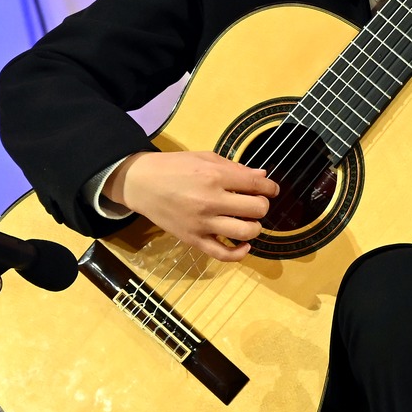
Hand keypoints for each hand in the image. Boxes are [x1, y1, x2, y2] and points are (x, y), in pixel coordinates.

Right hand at [105, 150, 277, 261]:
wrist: (141, 183)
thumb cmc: (174, 167)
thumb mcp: (205, 157)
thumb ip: (235, 168)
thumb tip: (263, 177)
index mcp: (215, 176)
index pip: (256, 185)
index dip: (270, 188)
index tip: (271, 190)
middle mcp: (211, 200)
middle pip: (256, 209)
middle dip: (262, 205)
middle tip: (256, 203)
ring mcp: (202, 223)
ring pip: (245, 232)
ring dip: (255, 227)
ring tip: (249, 221)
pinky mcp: (193, 239)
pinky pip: (222, 254)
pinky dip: (239, 253)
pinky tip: (244, 245)